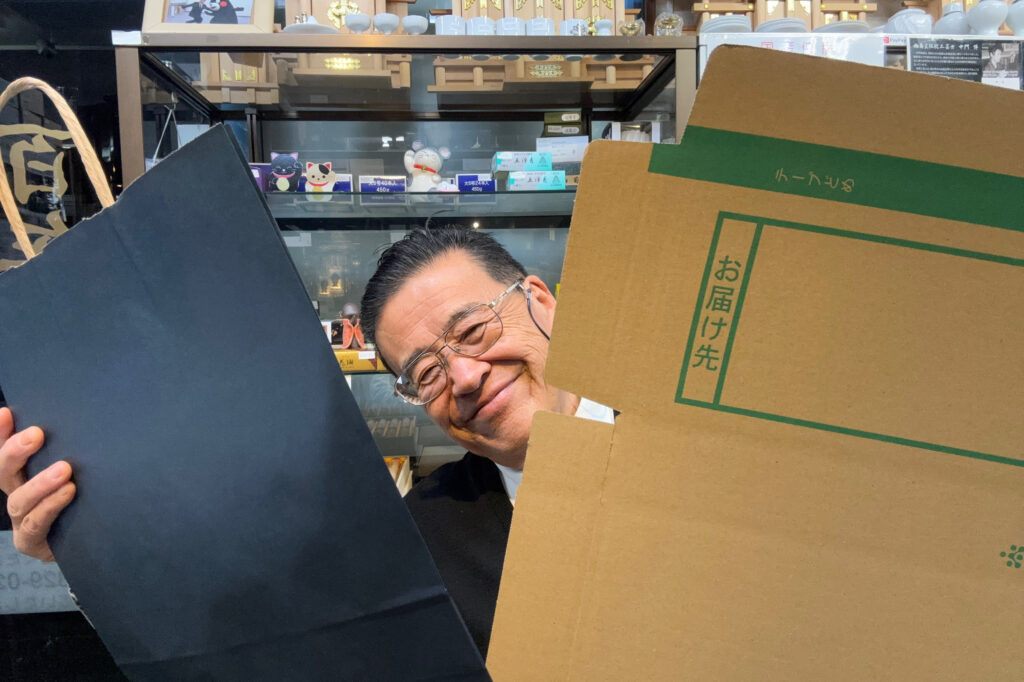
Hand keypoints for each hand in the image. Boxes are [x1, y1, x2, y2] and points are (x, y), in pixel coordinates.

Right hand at [0, 407, 74, 561]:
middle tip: (36, 434)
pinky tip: (68, 492)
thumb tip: (86, 418)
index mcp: (21, 473)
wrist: (91, 540)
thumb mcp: (76, 472)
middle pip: (3, 471)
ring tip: (64, 469)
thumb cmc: (83, 498)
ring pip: (19, 500)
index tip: (6, 413)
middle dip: (15, 451)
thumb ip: (72, 450)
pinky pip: (36, 524)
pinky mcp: (31, 541)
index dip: (0, 433)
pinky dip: (51, 506)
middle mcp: (16, 493)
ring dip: (40, 483)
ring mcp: (21, 518)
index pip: (4, 451)